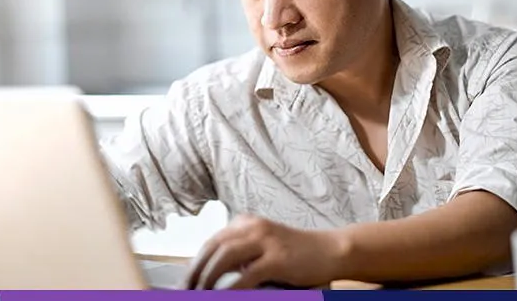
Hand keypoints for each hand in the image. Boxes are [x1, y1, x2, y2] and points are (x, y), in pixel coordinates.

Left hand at [181, 214, 346, 288]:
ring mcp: (265, 241)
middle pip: (212, 247)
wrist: (331, 250)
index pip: (211, 242)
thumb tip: (212, 277)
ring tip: (199, 294)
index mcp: (246, 223)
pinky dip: (231, 289)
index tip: (186, 282)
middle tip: (185, 291)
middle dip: (194, 272)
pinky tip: (223, 297)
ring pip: (224, 257)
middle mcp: (253, 227)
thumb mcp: (264, 248)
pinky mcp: (277, 259)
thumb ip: (242, 256)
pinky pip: (246, 275)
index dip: (194, 264)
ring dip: (207, 279)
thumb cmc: (297, 255)